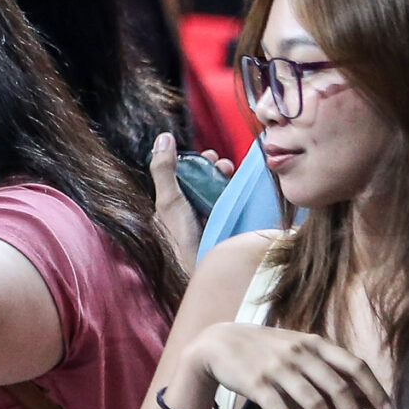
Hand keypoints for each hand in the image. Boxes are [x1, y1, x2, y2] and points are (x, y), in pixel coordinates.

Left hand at [148, 134, 234, 273]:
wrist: (200, 271)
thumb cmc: (180, 236)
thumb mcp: (169, 200)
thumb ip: (165, 170)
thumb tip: (163, 137)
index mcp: (171, 205)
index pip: (185, 177)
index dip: (198, 164)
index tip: (210, 154)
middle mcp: (187, 213)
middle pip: (203, 184)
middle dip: (215, 169)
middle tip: (224, 163)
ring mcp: (206, 222)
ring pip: (218, 194)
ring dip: (226, 181)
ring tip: (232, 172)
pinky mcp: (222, 231)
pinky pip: (230, 209)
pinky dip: (237, 198)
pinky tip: (244, 191)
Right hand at [182, 321, 394, 408]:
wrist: (216, 343)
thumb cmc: (262, 348)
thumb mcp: (295, 346)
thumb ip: (322, 365)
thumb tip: (356, 397)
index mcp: (314, 343)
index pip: (355, 366)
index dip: (376, 391)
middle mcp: (299, 353)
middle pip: (338, 390)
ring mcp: (277, 368)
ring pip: (314, 404)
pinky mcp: (257, 384)